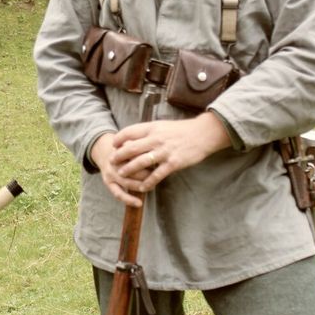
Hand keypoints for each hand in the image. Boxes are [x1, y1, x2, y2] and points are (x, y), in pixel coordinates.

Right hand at [90, 133, 153, 207]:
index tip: (160, 163)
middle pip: (133, 169)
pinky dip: (128, 200)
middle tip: (157, 175)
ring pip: (127, 182)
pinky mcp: (108, 182)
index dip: (150, 160)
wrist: (105, 150)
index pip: (138, 156)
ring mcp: (111, 172)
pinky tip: (139, 203)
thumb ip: (144, 147)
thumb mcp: (133, 142)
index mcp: (122, 149)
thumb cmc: (126, 148)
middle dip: (147, 174)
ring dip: (141, 186)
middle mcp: (115, 161)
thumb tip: (161, 158)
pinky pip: (118, 193)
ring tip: (152, 186)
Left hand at [111, 111, 231, 195]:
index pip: (129, 132)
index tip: (113, 145)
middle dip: (119, 156)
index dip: (119, 139)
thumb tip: (134, 137)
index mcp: (153, 128)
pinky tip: (142, 187)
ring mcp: (164, 151)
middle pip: (131, 148)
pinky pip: (157, 174)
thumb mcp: (162, 126)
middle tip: (111, 161)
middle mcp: (156, 139)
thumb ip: (149, 132)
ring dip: (129, 169)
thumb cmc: (182, 130)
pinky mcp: (173, 163)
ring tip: (121, 174)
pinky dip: (148, 182)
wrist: (202, 134)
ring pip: (141, 162)